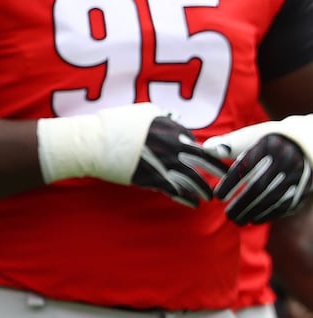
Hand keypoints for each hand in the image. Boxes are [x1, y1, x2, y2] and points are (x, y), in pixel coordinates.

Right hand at [38, 103, 225, 204]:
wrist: (91, 143)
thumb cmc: (111, 126)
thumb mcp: (139, 112)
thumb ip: (160, 116)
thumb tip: (173, 118)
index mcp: (169, 126)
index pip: (194, 140)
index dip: (202, 152)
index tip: (209, 160)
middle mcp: (171, 144)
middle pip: (203, 159)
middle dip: (218, 169)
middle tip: (227, 177)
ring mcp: (162, 162)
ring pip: (192, 178)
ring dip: (204, 188)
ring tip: (209, 196)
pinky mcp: (152, 179)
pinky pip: (175, 191)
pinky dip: (185, 199)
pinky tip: (193, 205)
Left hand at [205, 117, 312, 224]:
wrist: (306, 143)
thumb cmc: (268, 141)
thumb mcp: (250, 136)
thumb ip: (228, 143)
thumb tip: (206, 149)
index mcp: (268, 145)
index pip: (246, 166)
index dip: (231, 182)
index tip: (218, 196)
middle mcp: (285, 159)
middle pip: (260, 185)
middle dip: (242, 203)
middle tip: (228, 215)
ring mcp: (298, 175)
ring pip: (274, 198)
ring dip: (254, 212)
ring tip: (237, 220)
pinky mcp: (305, 187)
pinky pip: (287, 204)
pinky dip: (270, 214)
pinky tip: (254, 220)